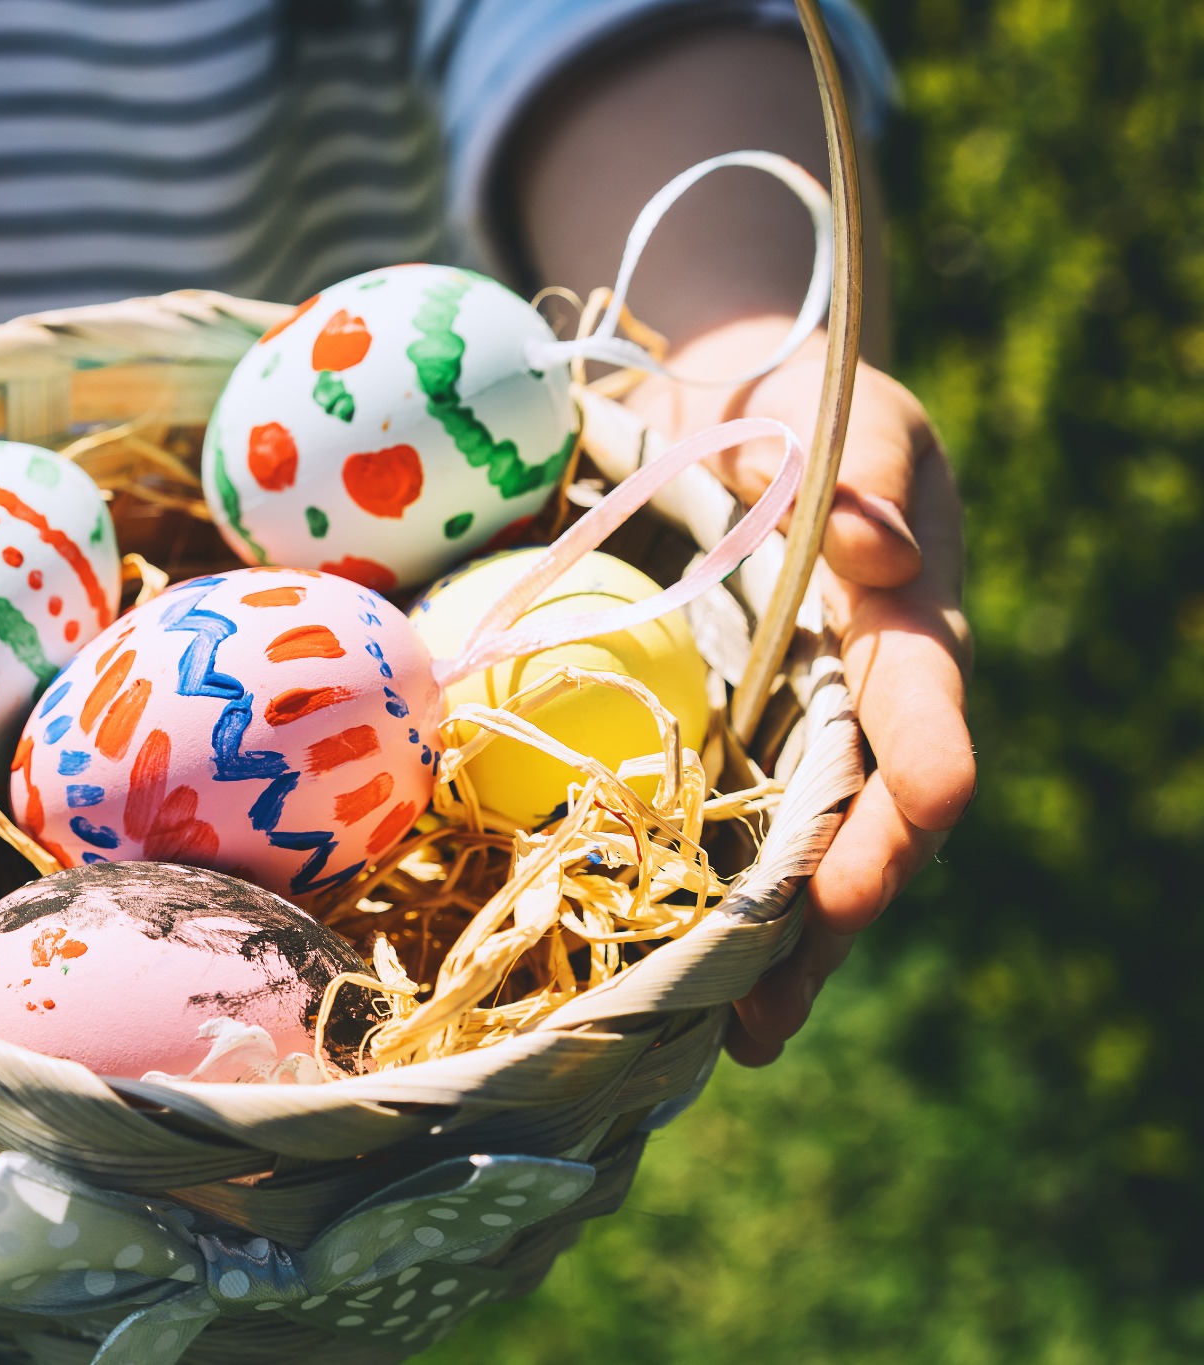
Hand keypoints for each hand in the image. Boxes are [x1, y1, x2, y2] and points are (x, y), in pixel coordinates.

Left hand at [625, 317, 975, 1064]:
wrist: (734, 406)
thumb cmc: (806, 406)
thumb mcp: (844, 419)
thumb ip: (866, 479)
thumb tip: (879, 558)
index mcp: (907, 634)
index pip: (924, 735)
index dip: (899, 818)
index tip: (856, 888)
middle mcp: (861, 704)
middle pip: (862, 836)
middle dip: (822, 930)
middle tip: (764, 1016)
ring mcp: (796, 728)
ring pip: (796, 856)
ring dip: (765, 951)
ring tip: (719, 1037)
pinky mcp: (729, 732)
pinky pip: (722, 825)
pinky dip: (699, 898)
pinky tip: (654, 969)